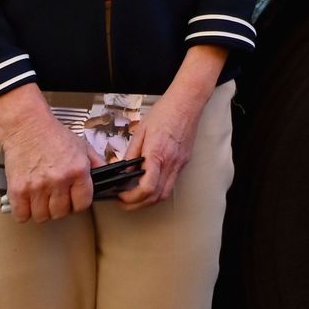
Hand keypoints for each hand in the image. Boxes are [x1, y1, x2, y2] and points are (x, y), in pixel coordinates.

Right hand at [0, 85, 95, 223]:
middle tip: (56, 197)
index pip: (83, 204)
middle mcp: (58, 180)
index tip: (74, 200)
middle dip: (60, 208)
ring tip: (41, 199)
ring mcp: (37, 186)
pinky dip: (24, 213)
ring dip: (42, 211)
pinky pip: (22, 216)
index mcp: (77, 170)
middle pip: (61, 213)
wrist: (27, 125)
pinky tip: (27, 203)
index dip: (79, 204)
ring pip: (42, 216)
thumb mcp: (82, 146)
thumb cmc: (53, 135)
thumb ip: (96, 163)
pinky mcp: (18, 189)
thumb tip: (107, 178)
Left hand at [117, 86, 207, 209]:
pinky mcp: (184, 161)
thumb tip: (124, 171)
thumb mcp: (141, 131)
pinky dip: (158, 189)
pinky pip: (171, 182)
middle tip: (124, 202)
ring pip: (165, 193)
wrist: (187, 103)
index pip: (146, 188)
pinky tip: (149, 183)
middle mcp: (171, 162)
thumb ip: (131, 154)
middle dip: (138, 205)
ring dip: (149, 200)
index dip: (131, 198)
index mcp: (157, 154)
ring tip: (135, 196)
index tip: (120, 196)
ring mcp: (180, 164)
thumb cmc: (164, 112)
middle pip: (156, 197)